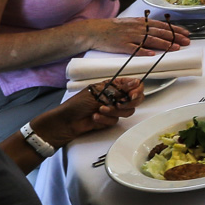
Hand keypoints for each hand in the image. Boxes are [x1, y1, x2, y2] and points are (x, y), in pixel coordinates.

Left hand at [30, 76, 145, 146]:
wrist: (67, 121)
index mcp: (113, 85)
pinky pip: (116, 120)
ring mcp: (113, 108)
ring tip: (100, 110)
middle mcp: (116, 96)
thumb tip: (136, 82)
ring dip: (113, 112)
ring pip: (127, 111)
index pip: (134, 85)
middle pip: (135, 99)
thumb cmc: (78, 104)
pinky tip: (95, 118)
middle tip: (118, 105)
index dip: (137, 90)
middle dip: (127, 103)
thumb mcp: (99, 93)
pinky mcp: (110, 120)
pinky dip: (105, 120)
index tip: (132, 96)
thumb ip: (119, 89)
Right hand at [84, 16, 191, 56]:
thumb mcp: (131, 23)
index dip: (175, 29)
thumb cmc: (113, 28)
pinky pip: (134, 49)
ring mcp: (130, 37)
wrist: (95, 30)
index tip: (186, 33)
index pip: (162, 25)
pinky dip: (144, 51)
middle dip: (175, 37)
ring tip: (175, 48)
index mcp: (141, 22)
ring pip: (150, 40)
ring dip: (164, 44)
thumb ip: (144, 26)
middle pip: (159, 32)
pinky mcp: (122, 46)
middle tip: (186, 41)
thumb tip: (158, 30)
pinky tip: (152, 54)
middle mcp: (138, 28)